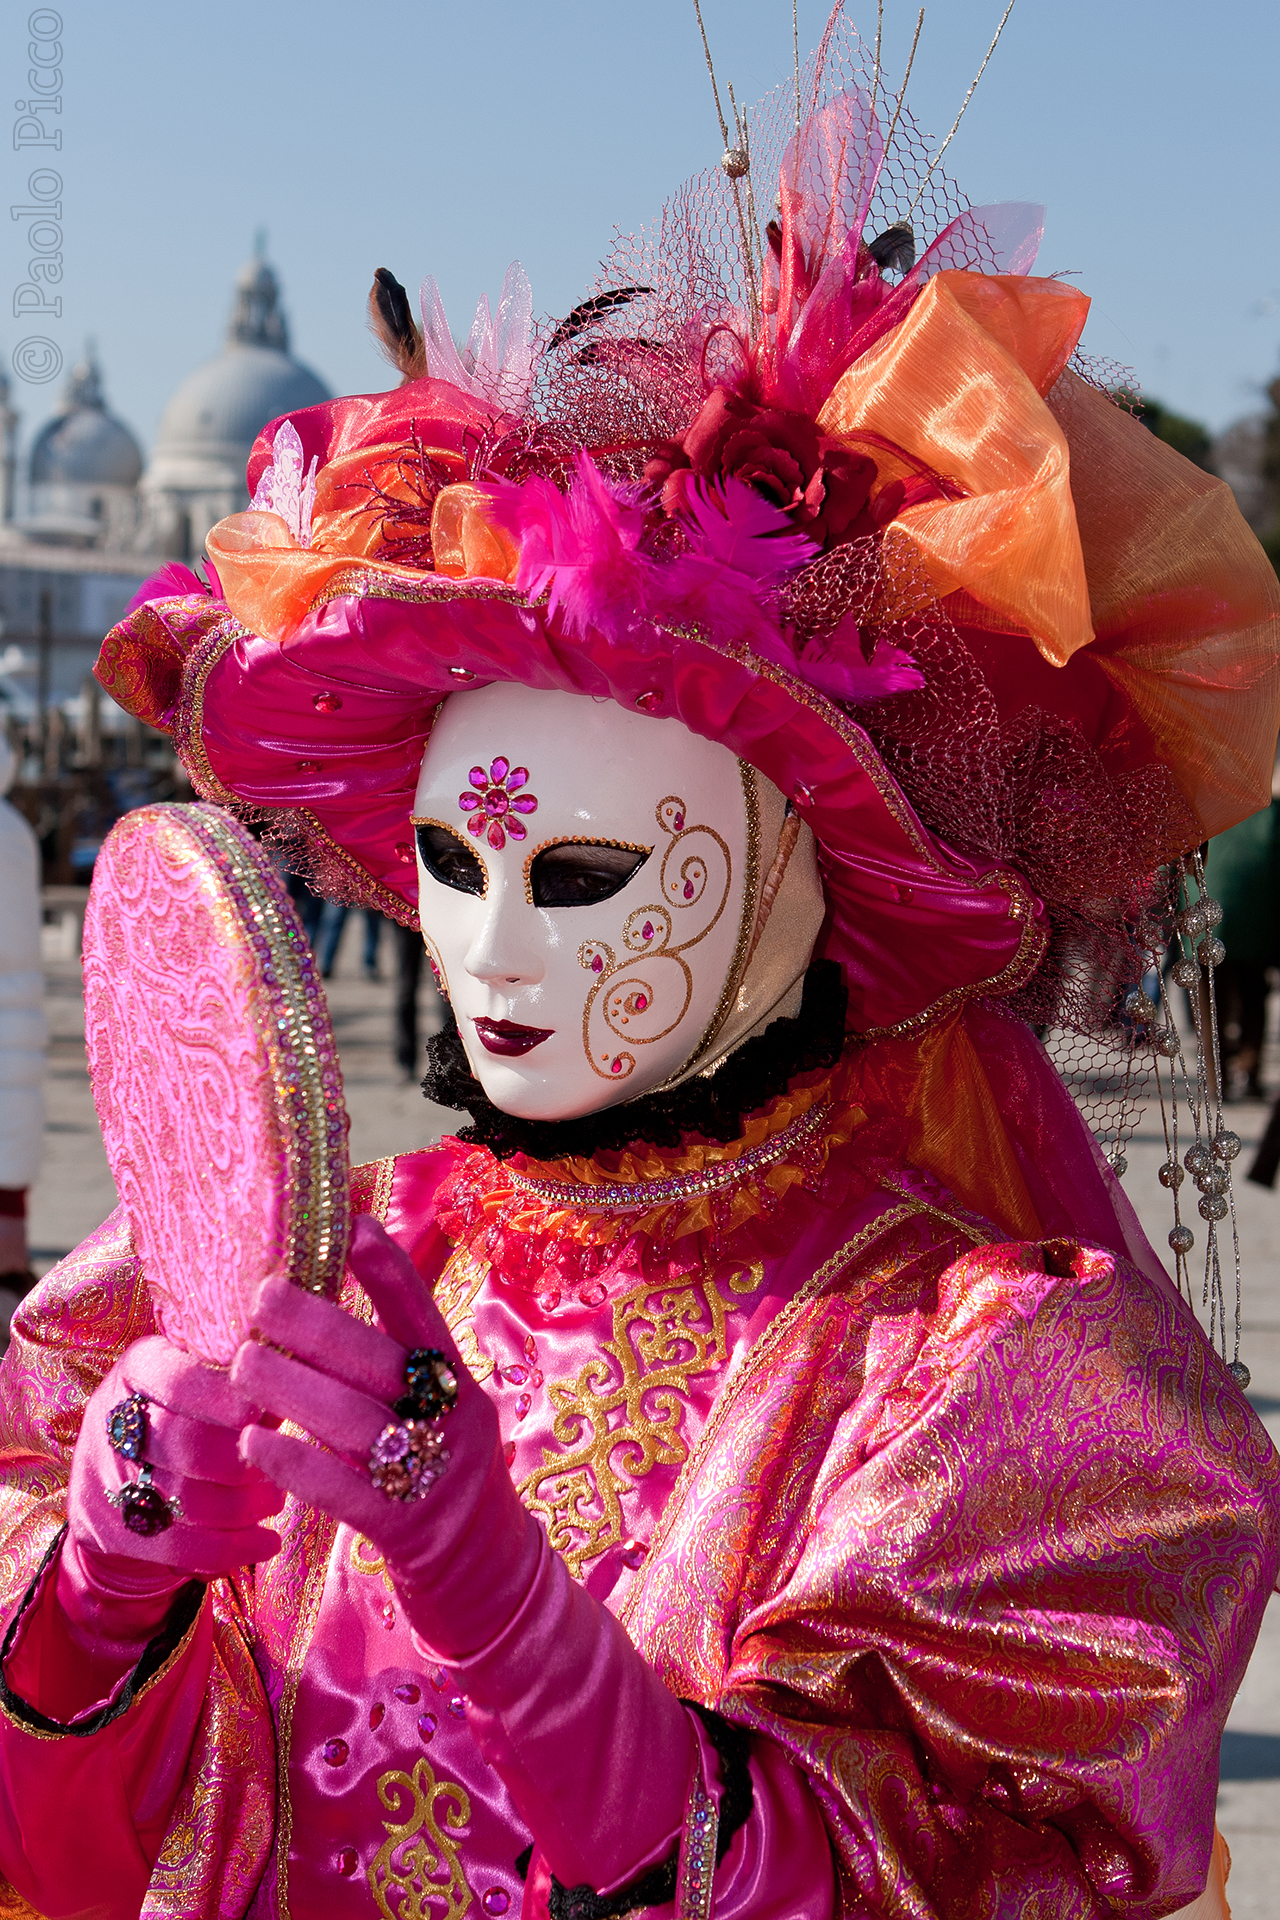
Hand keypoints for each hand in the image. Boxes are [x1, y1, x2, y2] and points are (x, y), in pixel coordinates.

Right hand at [70, 1335, 283, 1590]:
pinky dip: (227, 1550)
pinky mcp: (108, 1529)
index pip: (176, 1380)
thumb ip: (248, 1380)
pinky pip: (173, 1547)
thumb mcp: (208, 1381)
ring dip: (241, 1508)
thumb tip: (300, 1378)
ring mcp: (105, 1477)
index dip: (218, 1397)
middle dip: (240, 1464)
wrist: (121, 1475)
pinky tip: (265, 1544)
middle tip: (279, 1469)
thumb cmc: (192, 1413)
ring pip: (181, 1500)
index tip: (258, 1409)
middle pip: (182, 1445)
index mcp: (141, 1368)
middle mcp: (114, 1419)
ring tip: (276, 1502)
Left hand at [232, 1213, 539, 1657]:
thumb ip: (399, 1375)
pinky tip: (255, 1445)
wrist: (496, 1584)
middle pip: (383, 1363)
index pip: (426, 1315)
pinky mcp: (409, 1530)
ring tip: (242, 1364)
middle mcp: (457, 1422)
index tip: (348, 1225)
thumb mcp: (442, 1420)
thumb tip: (324, 1312)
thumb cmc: (447, 1485)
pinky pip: (344, 1490)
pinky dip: (295, 1463)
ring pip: (356, 1421)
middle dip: (319, 1325)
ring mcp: (436, 1476)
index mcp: (463, 1384)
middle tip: (262, 1296)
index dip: (388, 1269)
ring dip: (293, 1389)